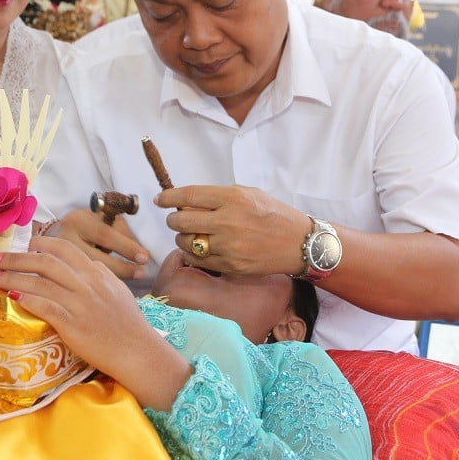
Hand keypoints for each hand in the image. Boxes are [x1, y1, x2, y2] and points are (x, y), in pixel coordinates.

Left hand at [0, 236, 189, 410]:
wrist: (137, 351)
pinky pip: (45, 307)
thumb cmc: (128, 324)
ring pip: (39, 283)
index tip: (21, 245)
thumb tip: (85, 263)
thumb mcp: (117, 290)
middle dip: (14, 257)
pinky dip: (26, 299)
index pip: (64, 248)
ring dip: (11, 277)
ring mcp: (79, 304)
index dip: (38, 244)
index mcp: (97, 273)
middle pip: (45, 262)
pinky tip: (11, 296)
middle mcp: (87, 284)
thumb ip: (100, 275)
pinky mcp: (73, 325)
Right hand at [49, 209, 149, 279]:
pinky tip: (114, 286)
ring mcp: (58, 258)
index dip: (127, 247)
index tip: (145, 257)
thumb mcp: (103, 219)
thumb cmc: (90, 224)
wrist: (61, 233)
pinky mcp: (57, 273)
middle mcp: (64, 239)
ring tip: (133, 280)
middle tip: (142, 273)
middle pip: (96, 257)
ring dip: (114, 277)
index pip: (105, 235)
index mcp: (77, 221)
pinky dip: (101, 283)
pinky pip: (83, 280)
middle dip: (123, 268)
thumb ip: (121, 232)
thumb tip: (141, 254)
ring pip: (89, 272)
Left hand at [155, 185, 309, 276]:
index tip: (160, 200)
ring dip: (183, 237)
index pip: (189, 195)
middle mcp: (228, 221)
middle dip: (174, 219)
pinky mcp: (230, 265)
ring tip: (194, 234)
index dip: (168, 197)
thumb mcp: (249, 194)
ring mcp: (228, 246)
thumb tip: (188, 201)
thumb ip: (219, 197)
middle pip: (181, 220)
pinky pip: (197, 260)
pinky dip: (193, 253)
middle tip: (178, 219)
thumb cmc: (274, 215)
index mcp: (232, 198)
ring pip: (185, 242)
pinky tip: (201, 248)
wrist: (298, 243)